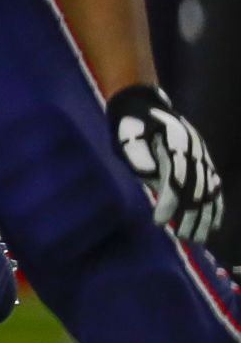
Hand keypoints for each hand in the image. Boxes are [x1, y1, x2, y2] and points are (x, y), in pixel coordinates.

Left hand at [108, 83, 223, 243]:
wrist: (141, 104)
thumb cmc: (130, 124)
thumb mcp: (127, 137)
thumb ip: (138, 156)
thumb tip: (149, 176)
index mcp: (174, 141)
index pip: (175, 178)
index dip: (169, 202)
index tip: (159, 222)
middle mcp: (193, 149)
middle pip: (196, 187)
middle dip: (191, 215)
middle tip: (182, 238)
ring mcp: (201, 154)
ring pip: (209, 189)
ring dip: (205, 215)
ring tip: (198, 238)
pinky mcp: (203, 160)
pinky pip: (214, 185)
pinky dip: (215, 205)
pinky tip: (214, 224)